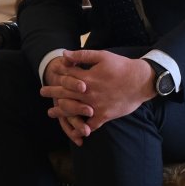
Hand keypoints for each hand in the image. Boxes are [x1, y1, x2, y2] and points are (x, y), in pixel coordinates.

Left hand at [39, 49, 155, 144]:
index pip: (66, 78)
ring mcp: (96, 106)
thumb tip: (64, 55)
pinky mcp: (104, 116)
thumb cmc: (122, 66)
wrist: (141, 81)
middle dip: (53, 93)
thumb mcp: (102, 56)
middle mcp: (89, 94)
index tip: (50, 75)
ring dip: (61, 113)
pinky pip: (90, 126)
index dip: (57, 76)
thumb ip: (82, 56)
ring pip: (73, 111)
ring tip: (52, 113)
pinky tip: (74, 131)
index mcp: (87, 79)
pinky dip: (82, 129)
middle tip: (42, 93)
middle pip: (65, 95)